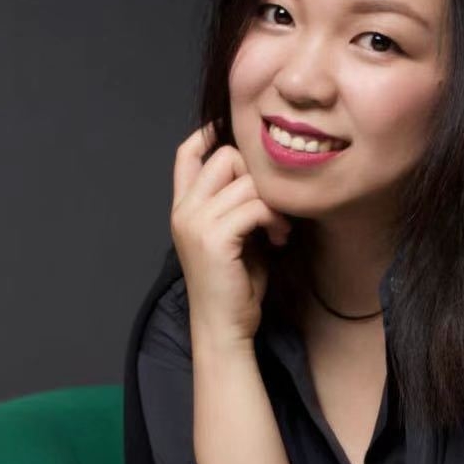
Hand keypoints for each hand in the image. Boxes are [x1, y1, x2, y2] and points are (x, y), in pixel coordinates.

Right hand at [171, 121, 292, 349]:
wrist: (223, 327)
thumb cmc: (234, 286)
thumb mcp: (235, 236)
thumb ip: (238, 206)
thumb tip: (264, 176)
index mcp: (184, 208)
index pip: (186, 153)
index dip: (210, 136)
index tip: (246, 144)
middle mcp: (184, 211)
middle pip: (224, 157)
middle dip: (258, 177)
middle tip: (274, 209)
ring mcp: (196, 223)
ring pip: (245, 182)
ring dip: (273, 203)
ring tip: (280, 230)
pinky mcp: (214, 238)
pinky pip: (255, 206)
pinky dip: (275, 219)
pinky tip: (279, 240)